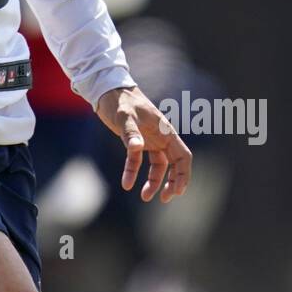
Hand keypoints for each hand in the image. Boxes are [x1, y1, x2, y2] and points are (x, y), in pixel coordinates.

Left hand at [95, 86, 191, 202]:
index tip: (177, 191)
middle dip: (173, 182)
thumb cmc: (120, 101)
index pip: (183, 156)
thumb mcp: (125, 116)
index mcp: (166, 131)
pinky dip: (133, 172)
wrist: (107, 92)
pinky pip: (138, 161)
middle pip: (175, 164)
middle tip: (164, 199)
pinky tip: (127, 183)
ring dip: (154, 182)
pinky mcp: (137, 142)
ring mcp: (150, 140)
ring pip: (159, 166)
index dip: (184, 174)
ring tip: (145, 196)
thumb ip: (131, 133)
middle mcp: (161, 137)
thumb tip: (136, 149)